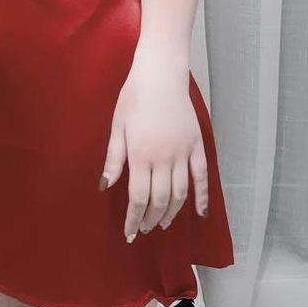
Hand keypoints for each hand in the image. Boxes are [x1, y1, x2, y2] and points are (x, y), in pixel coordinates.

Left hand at [99, 47, 208, 240]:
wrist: (160, 75)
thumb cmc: (133, 97)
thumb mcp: (117, 126)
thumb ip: (114, 158)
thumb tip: (105, 185)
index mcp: (140, 154)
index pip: (138, 197)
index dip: (133, 218)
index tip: (130, 232)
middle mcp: (163, 158)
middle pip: (159, 199)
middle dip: (151, 219)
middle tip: (144, 229)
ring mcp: (182, 152)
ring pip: (180, 192)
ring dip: (172, 212)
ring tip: (163, 222)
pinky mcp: (197, 145)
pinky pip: (202, 176)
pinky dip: (202, 197)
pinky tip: (199, 212)